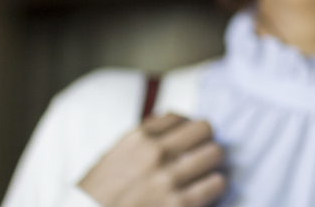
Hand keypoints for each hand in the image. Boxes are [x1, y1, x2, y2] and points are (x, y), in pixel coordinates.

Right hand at [78, 114, 226, 206]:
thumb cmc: (97, 197)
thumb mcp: (110, 159)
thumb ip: (139, 138)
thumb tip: (164, 118)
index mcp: (137, 139)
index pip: (180, 117)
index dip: (187, 130)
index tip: (187, 142)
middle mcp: (154, 153)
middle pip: (205, 129)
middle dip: (204, 143)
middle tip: (200, 157)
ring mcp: (168, 179)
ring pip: (215, 153)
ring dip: (211, 165)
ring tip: (203, 175)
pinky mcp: (180, 204)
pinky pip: (216, 183)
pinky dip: (213, 188)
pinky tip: (204, 194)